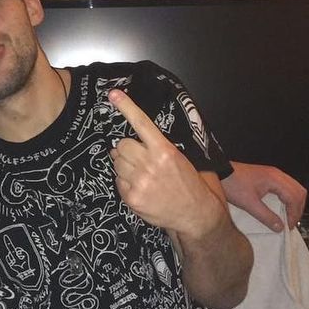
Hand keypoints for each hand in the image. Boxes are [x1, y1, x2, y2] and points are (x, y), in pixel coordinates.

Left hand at [108, 89, 222, 238]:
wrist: (195, 214)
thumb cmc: (189, 184)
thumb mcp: (182, 159)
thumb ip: (160, 147)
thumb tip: (139, 137)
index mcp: (164, 150)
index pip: (141, 123)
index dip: (126, 106)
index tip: (113, 94)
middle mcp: (149, 164)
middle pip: (121, 145)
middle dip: (127, 149)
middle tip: (138, 158)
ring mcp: (139, 182)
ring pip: (117, 163)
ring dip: (124, 165)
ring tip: (142, 174)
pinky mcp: (132, 197)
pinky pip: (117, 181)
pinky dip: (125, 183)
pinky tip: (140, 187)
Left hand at [223, 162, 305, 231]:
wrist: (219, 172)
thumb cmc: (232, 184)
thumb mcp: (249, 203)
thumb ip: (266, 216)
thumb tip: (280, 227)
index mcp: (275, 179)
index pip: (294, 197)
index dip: (294, 213)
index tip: (289, 226)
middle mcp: (277, 175)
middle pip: (299, 191)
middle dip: (298, 209)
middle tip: (291, 223)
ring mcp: (273, 174)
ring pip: (294, 189)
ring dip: (294, 204)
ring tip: (288, 218)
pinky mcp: (268, 177)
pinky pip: (285, 188)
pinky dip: (287, 199)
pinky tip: (281, 208)